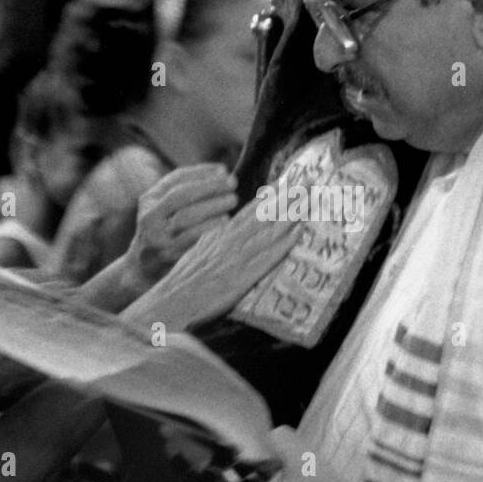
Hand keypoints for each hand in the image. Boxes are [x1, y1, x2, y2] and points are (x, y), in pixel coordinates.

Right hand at [122, 164, 239, 293]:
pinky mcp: (168, 257)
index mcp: (148, 200)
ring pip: (185, 218)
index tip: (224, 170)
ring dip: (212, 207)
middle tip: (232, 183)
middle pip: (179, 197)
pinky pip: (191, 240)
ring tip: (231, 201)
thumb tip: (222, 171)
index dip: (201, 173)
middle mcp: (149, 218)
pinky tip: (225, 223)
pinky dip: (210, 229)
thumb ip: (185, 190)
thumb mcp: (164, 208)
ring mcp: (157, 239)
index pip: (175, 180)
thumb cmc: (164, 230)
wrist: (142, 269)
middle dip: (208, 187)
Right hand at [124, 196, 297, 329]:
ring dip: (292, 213)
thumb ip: (213, 241)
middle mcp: (231, 241)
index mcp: (222, 235)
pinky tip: (299, 233)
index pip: (251, 211)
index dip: (272, 196)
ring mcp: (238, 258)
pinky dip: (284, 243)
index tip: (289, 182)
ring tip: (311, 198)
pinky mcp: (242, 277)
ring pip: (270, 230)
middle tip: (311, 180)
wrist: (171, 301)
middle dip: (289, 197)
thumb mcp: (198, 253)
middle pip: (265, 215)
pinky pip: (268, 257)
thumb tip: (222, 231)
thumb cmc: (183, 282)